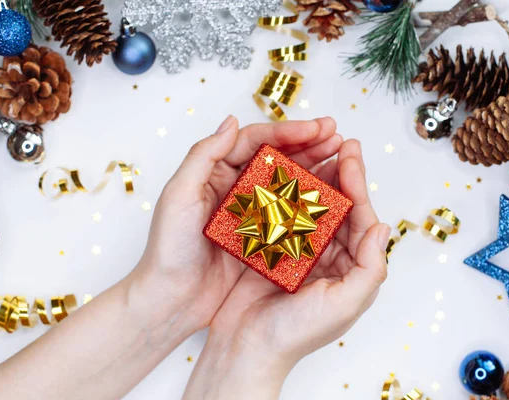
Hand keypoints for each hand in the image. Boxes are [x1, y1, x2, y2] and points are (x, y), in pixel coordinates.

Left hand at [128, 116, 344, 335]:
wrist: (172, 300)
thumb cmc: (168, 250)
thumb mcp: (178, 196)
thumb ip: (203, 156)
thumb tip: (232, 122)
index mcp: (214, 172)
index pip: (254, 142)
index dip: (286, 132)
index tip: (315, 129)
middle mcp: (235, 188)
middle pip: (276, 158)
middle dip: (308, 144)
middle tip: (337, 136)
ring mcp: (251, 212)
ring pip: (287, 182)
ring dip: (314, 168)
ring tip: (341, 157)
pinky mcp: (261, 237)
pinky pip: (289, 213)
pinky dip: (309, 202)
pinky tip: (329, 196)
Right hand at [184, 139, 390, 398]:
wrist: (246, 349)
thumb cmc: (296, 334)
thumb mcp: (345, 304)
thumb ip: (370, 267)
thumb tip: (383, 225)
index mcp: (349, 267)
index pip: (360, 218)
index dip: (358, 185)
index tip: (351, 155)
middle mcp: (328, 256)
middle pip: (338, 206)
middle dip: (341, 173)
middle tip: (340, 141)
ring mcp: (299, 250)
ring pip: (310, 205)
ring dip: (313, 177)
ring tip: (315, 148)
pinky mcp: (271, 248)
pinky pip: (282, 214)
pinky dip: (283, 193)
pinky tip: (282, 172)